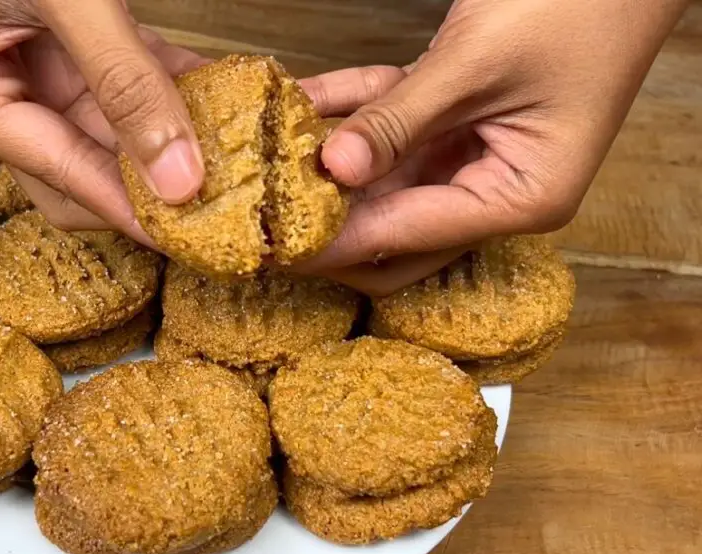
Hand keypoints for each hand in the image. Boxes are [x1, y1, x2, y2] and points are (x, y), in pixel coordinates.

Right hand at [0, 0, 207, 242]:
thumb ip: (124, 82)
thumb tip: (179, 178)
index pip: (56, 169)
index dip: (125, 207)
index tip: (188, 237)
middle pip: (80, 173)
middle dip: (149, 193)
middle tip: (220, 217)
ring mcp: (37, 76)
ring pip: (115, 142)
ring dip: (174, 152)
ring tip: (239, 174)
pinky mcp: (78, 54)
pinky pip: (135, 91)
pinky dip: (180, 99)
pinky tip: (231, 110)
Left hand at [297, 0, 688, 294]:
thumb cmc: (573, 5)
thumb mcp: (475, 64)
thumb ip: (400, 119)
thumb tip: (337, 167)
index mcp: (522, 197)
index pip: (411, 236)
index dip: (339, 243)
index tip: (278, 246)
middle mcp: (497, 191)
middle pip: (395, 235)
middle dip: (330, 221)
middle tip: (263, 215)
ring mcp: (475, 160)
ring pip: (384, 185)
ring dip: (329, 164)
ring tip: (268, 157)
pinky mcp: (456, 127)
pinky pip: (391, 133)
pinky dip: (351, 114)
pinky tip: (300, 104)